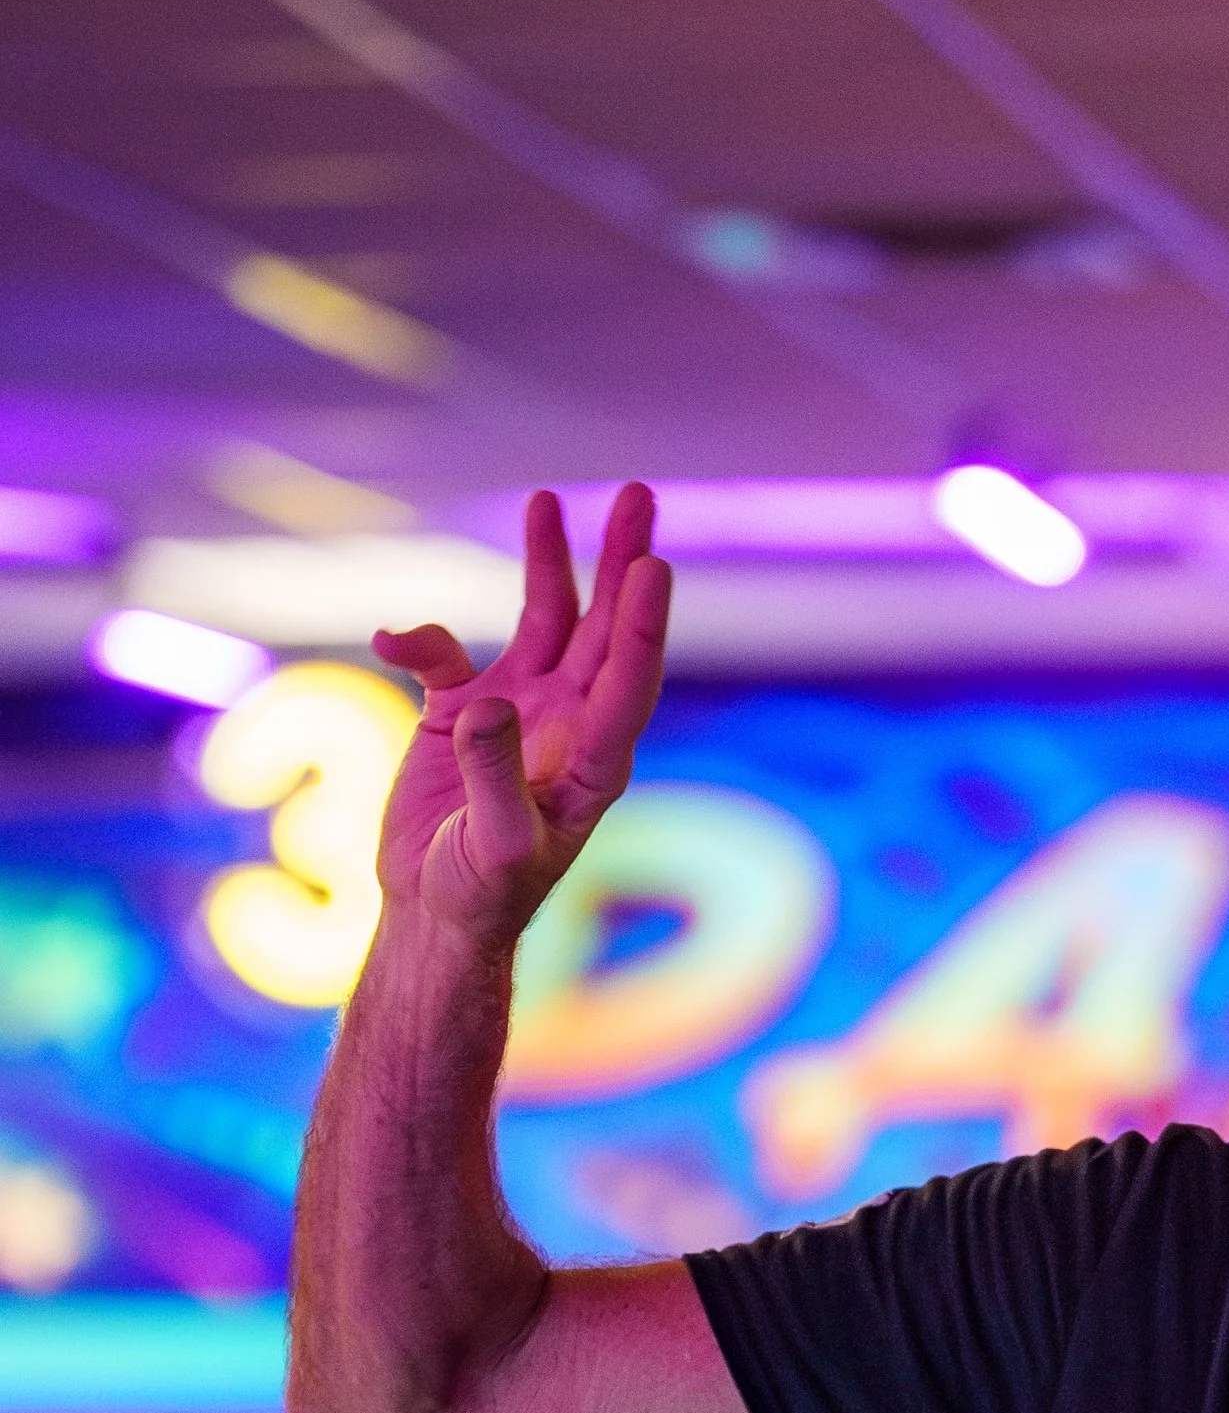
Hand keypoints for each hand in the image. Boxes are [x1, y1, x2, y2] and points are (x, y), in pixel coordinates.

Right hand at [372, 484, 670, 957]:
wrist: (435, 916)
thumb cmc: (482, 897)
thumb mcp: (496, 848)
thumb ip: (496, 778)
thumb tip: (487, 705)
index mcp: (595, 762)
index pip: (628, 680)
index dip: (642, 624)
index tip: (653, 567)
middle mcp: (568, 726)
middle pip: (602, 629)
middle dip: (620, 562)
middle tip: (639, 496)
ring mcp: (517, 713)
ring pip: (542, 621)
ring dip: (548, 563)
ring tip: (546, 499)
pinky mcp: (459, 713)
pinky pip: (446, 655)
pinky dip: (419, 639)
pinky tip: (391, 641)